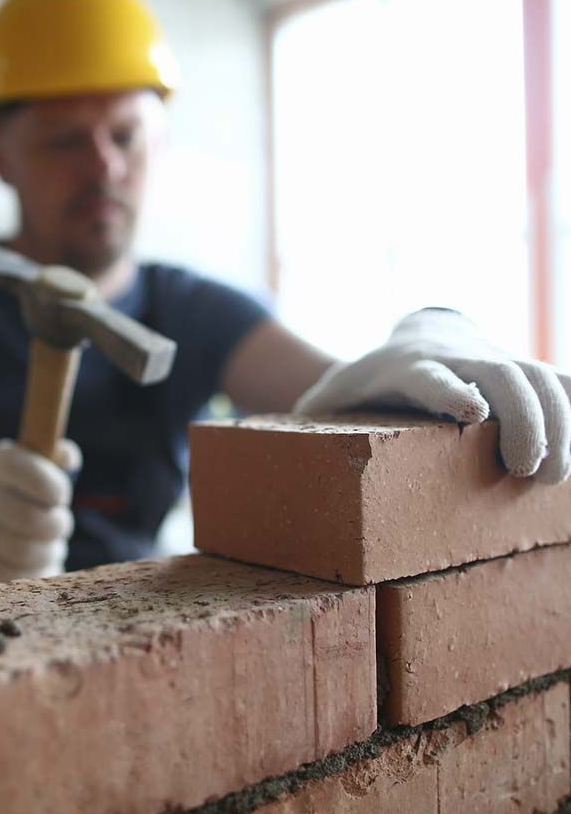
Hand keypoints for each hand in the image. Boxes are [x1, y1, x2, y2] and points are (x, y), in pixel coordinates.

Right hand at [0, 438, 80, 591]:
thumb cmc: (10, 491)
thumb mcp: (23, 466)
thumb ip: (51, 458)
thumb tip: (68, 458)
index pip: (16, 467)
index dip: (49, 484)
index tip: (61, 496)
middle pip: (27, 518)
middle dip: (56, 525)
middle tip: (60, 524)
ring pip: (22, 552)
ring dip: (48, 551)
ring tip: (51, 545)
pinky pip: (10, 576)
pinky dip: (32, 571)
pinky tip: (37, 562)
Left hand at [294, 309, 570, 482]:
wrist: (419, 337)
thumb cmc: (371, 379)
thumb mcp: (335, 394)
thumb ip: (312, 418)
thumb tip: (270, 452)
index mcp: (405, 366)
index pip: (430, 374)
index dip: (449, 390)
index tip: (472, 412)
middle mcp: (456, 358)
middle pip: (500, 374)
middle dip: (523, 420)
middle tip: (528, 472)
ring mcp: (494, 360)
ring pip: (538, 377)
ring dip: (558, 422)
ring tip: (554, 476)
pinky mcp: (521, 371)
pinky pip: (561, 382)